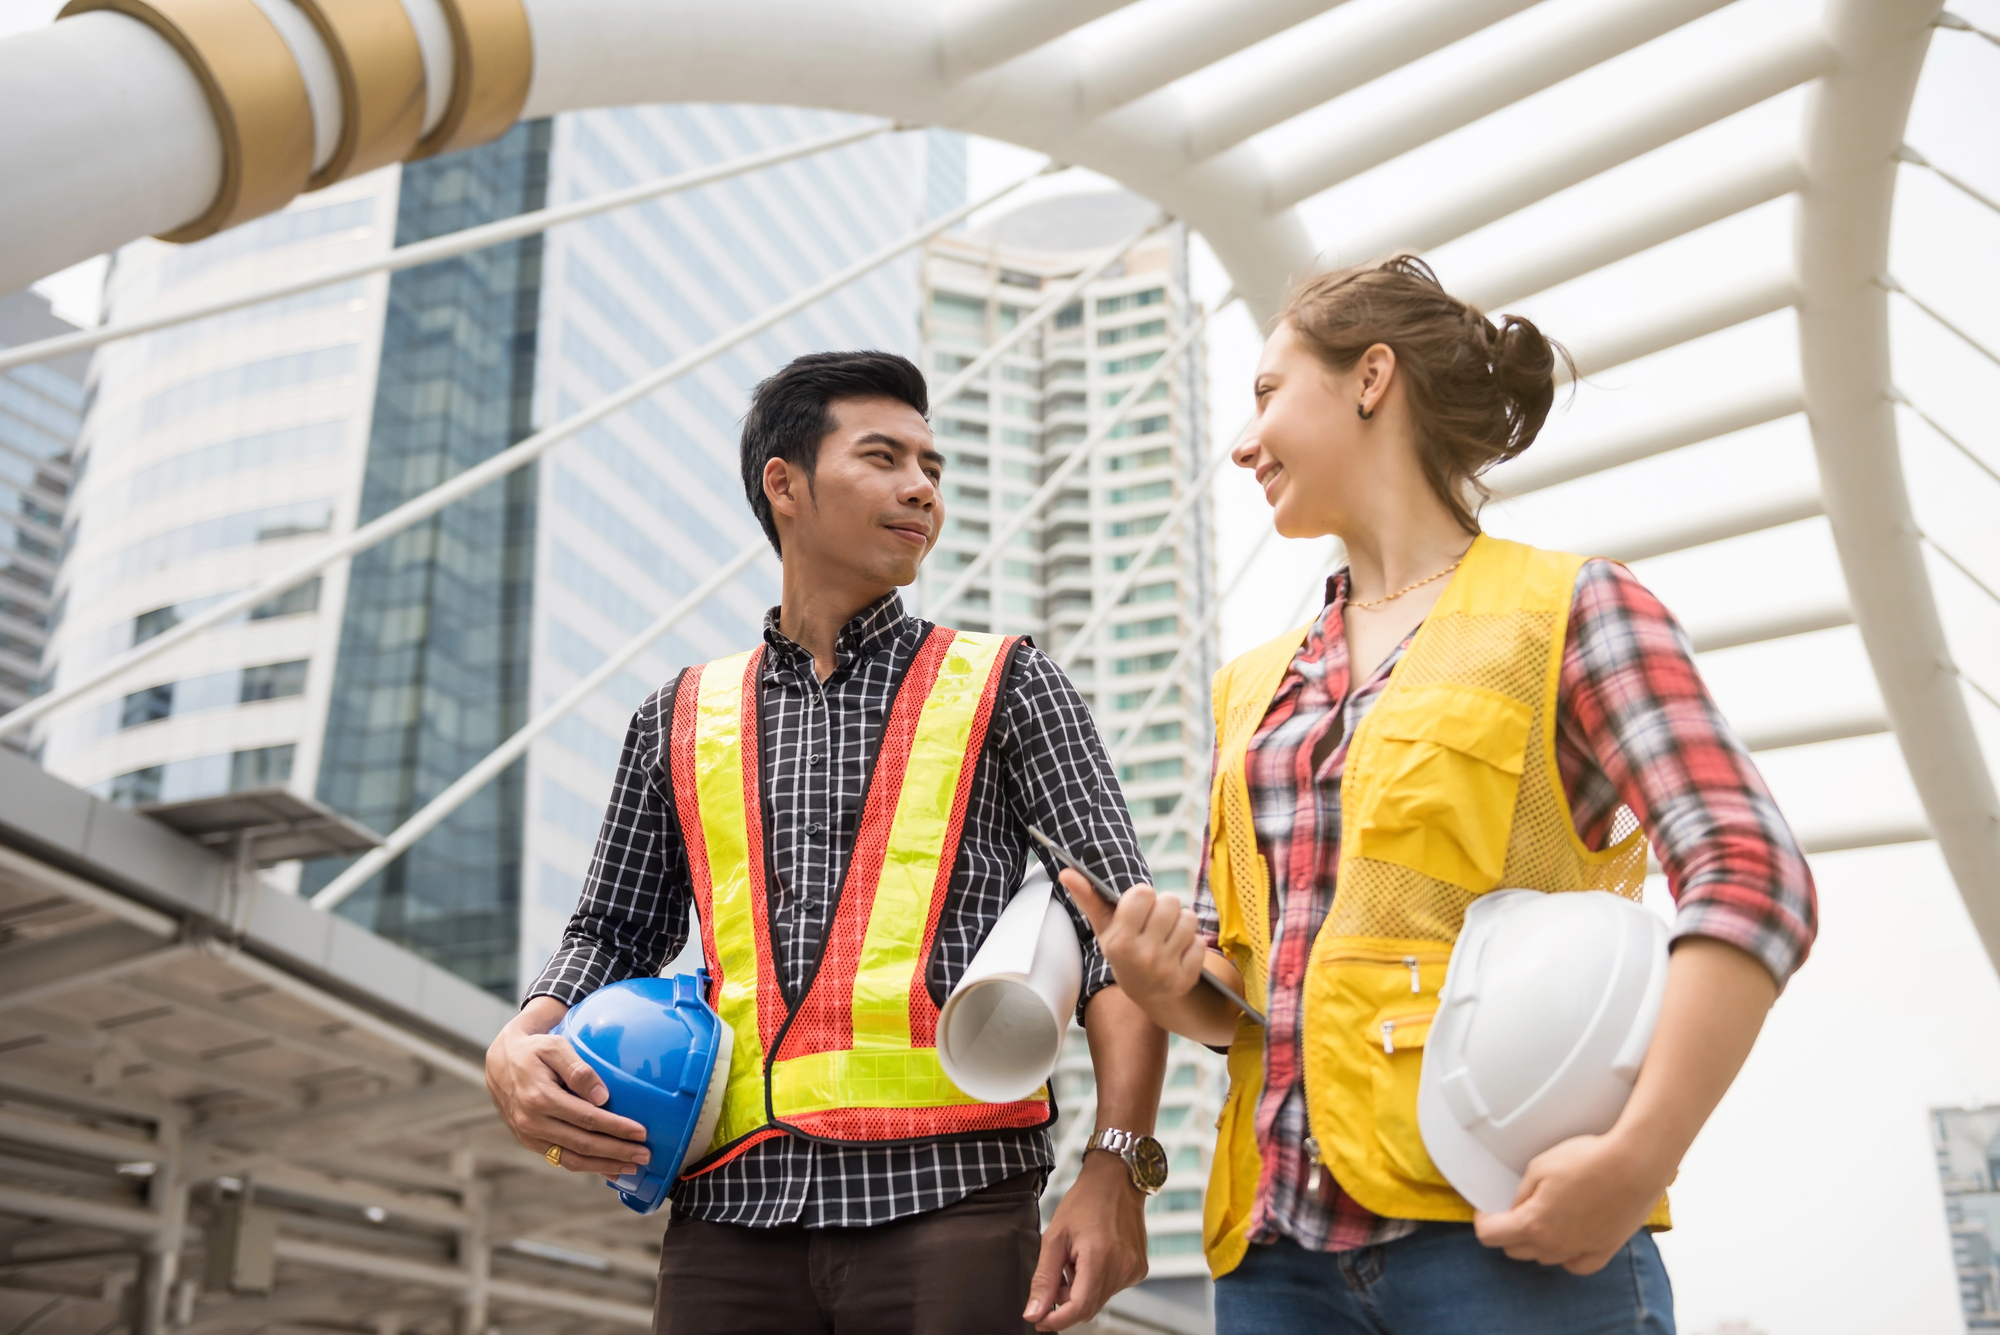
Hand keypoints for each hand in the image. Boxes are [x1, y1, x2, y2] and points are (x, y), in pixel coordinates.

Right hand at [486, 995, 650, 1176]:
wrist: (500, 1062)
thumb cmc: (534, 1050)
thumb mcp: (555, 1047)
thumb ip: (578, 1070)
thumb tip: (602, 1097)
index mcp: (540, 1098)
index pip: (587, 1119)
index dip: (615, 1128)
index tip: (640, 1133)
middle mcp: (533, 1122)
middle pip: (583, 1144)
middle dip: (616, 1152)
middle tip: (644, 1155)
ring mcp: (529, 1136)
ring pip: (572, 1159)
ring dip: (604, 1166)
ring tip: (631, 1167)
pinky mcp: (530, 1142)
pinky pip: (561, 1159)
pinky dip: (586, 1166)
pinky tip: (607, 1168)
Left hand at [1024, 1151, 1148, 1329]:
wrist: (1116, 1180)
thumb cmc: (1085, 1201)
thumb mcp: (1054, 1237)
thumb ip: (1044, 1279)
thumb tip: (1034, 1312)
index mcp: (1101, 1258)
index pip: (1078, 1309)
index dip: (1055, 1320)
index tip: (1039, 1319)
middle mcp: (1122, 1267)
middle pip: (1088, 1307)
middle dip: (1065, 1301)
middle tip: (1056, 1274)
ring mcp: (1133, 1270)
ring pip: (1099, 1299)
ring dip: (1080, 1289)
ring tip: (1075, 1258)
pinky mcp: (1138, 1269)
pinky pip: (1111, 1288)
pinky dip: (1095, 1281)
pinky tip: (1091, 1257)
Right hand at [1060, 870, 1205, 1010]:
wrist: (1147, 994)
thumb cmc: (1124, 951)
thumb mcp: (1105, 928)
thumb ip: (1088, 898)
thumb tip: (1066, 872)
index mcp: (1120, 941)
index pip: (1143, 893)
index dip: (1143, 896)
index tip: (1139, 908)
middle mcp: (1143, 956)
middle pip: (1170, 901)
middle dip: (1165, 907)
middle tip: (1156, 921)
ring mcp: (1167, 969)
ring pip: (1189, 919)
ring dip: (1181, 923)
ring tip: (1168, 935)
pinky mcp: (1188, 978)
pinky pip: (1201, 942)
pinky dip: (1193, 944)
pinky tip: (1179, 952)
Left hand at [1472, 1128, 1672, 1274]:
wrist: (1634, 1164)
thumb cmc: (1589, 1160)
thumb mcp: (1539, 1167)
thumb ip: (1522, 1193)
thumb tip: (1516, 1208)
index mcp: (1533, 1223)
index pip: (1491, 1236)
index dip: (1483, 1221)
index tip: (1485, 1211)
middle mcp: (1555, 1244)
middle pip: (1516, 1250)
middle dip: (1507, 1232)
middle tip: (1511, 1212)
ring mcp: (1581, 1250)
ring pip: (1545, 1258)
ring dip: (1536, 1242)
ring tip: (1542, 1218)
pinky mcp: (1605, 1250)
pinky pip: (1577, 1264)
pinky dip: (1566, 1255)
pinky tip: (1567, 1239)